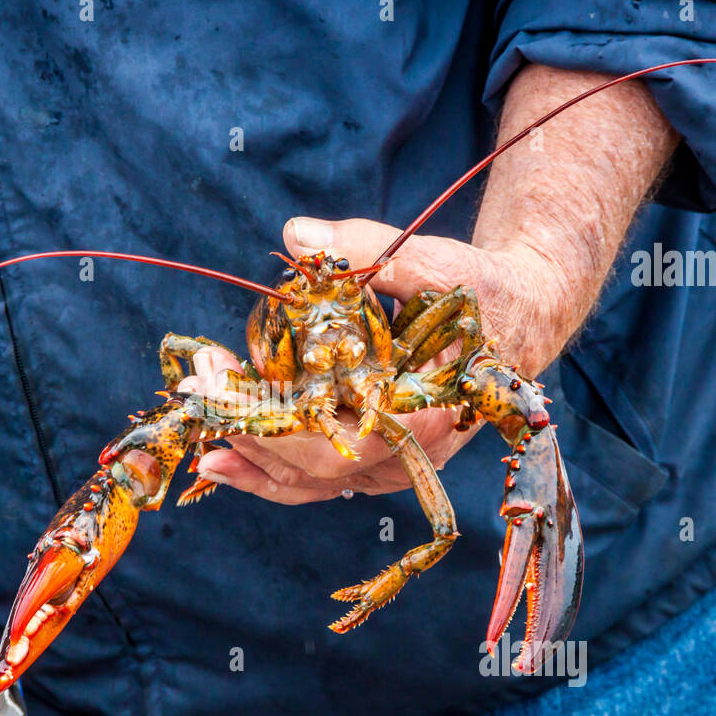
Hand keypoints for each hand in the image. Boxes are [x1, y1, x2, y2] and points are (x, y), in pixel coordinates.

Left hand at [175, 216, 562, 504]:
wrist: (519, 319)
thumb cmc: (484, 293)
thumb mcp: (435, 263)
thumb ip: (368, 251)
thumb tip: (297, 233)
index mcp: (427, 415)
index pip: (334, 440)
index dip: (269, 419)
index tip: (221, 377)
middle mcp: (407, 454)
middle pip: (309, 466)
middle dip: (243, 426)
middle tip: (197, 384)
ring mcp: (387, 466)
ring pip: (305, 483)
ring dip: (246, 453)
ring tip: (196, 425)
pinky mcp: (371, 461)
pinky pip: (312, 480)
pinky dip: (265, 467)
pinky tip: (221, 454)